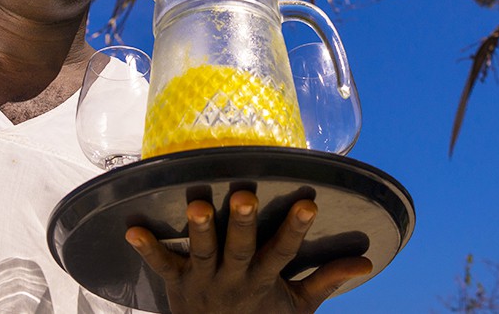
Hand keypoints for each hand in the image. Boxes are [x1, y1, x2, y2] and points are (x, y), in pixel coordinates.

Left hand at [125, 190, 371, 313]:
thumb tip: (367, 262)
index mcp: (263, 282)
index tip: (310, 203)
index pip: (283, 253)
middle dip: (241, 224)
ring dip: (199, 230)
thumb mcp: (299, 308)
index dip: (296, 230)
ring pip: (202, 253)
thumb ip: (327, 280)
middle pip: (239, 250)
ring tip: (195, 203)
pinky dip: (147, 249)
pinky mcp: (176, 285)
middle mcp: (234, 280)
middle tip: (243, 195)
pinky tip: (131, 228)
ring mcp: (203, 282)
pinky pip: (161, 266)